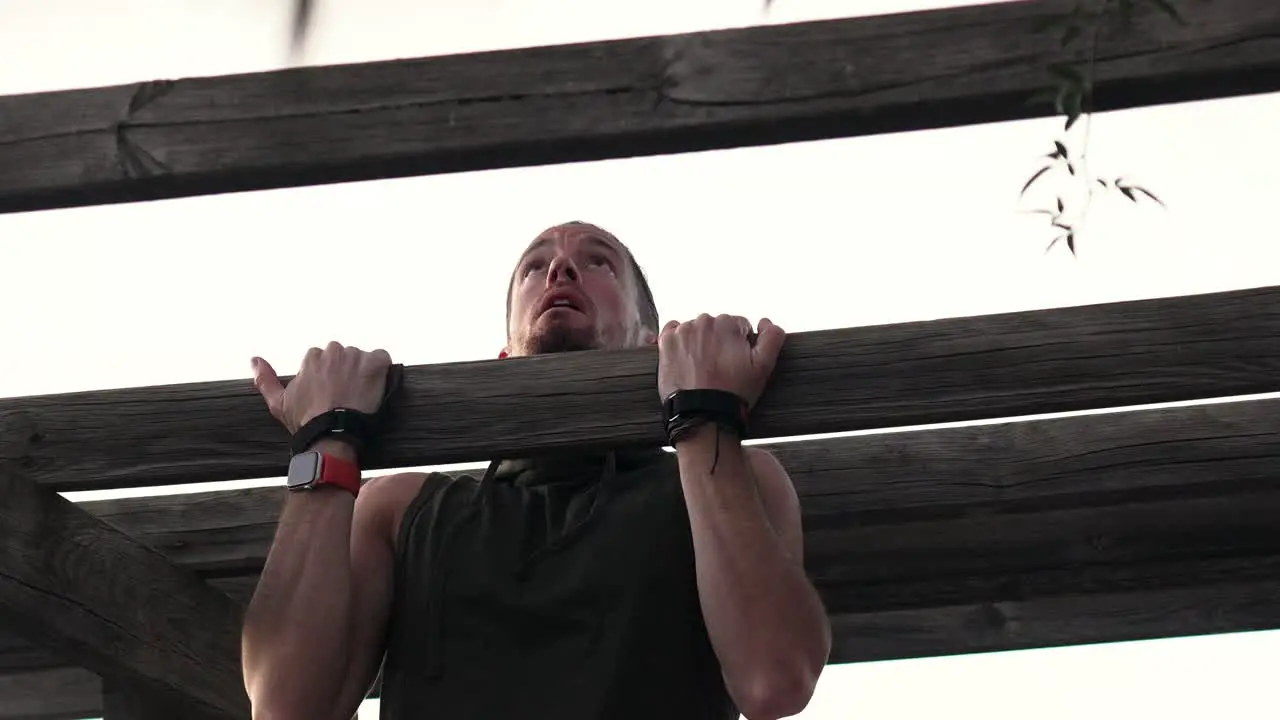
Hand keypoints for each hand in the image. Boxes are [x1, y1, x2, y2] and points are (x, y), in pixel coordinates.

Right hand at [251, 341, 392, 433]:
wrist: (333, 433)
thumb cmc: (306, 422)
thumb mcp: (278, 403)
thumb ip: (265, 379)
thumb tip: (254, 359)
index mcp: (313, 358)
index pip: (324, 359)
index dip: (329, 377)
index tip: (331, 392)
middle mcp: (334, 351)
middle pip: (344, 356)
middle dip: (345, 371)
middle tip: (347, 394)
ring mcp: (356, 357)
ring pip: (363, 358)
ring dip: (363, 372)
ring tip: (361, 395)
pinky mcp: (376, 363)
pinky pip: (383, 359)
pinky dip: (382, 370)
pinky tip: (376, 388)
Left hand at [657, 314, 785, 407]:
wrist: (702, 413)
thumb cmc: (733, 392)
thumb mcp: (763, 367)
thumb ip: (772, 338)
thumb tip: (765, 321)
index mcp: (728, 323)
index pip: (739, 326)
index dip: (740, 345)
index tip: (735, 362)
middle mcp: (704, 321)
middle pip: (716, 327)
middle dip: (719, 342)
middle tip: (719, 367)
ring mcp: (683, 331)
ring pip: (696, 330)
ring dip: (699, 342)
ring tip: (702, 367)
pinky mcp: (666, 342)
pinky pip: (673, 332)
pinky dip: (679, 341)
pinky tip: (685, 358)